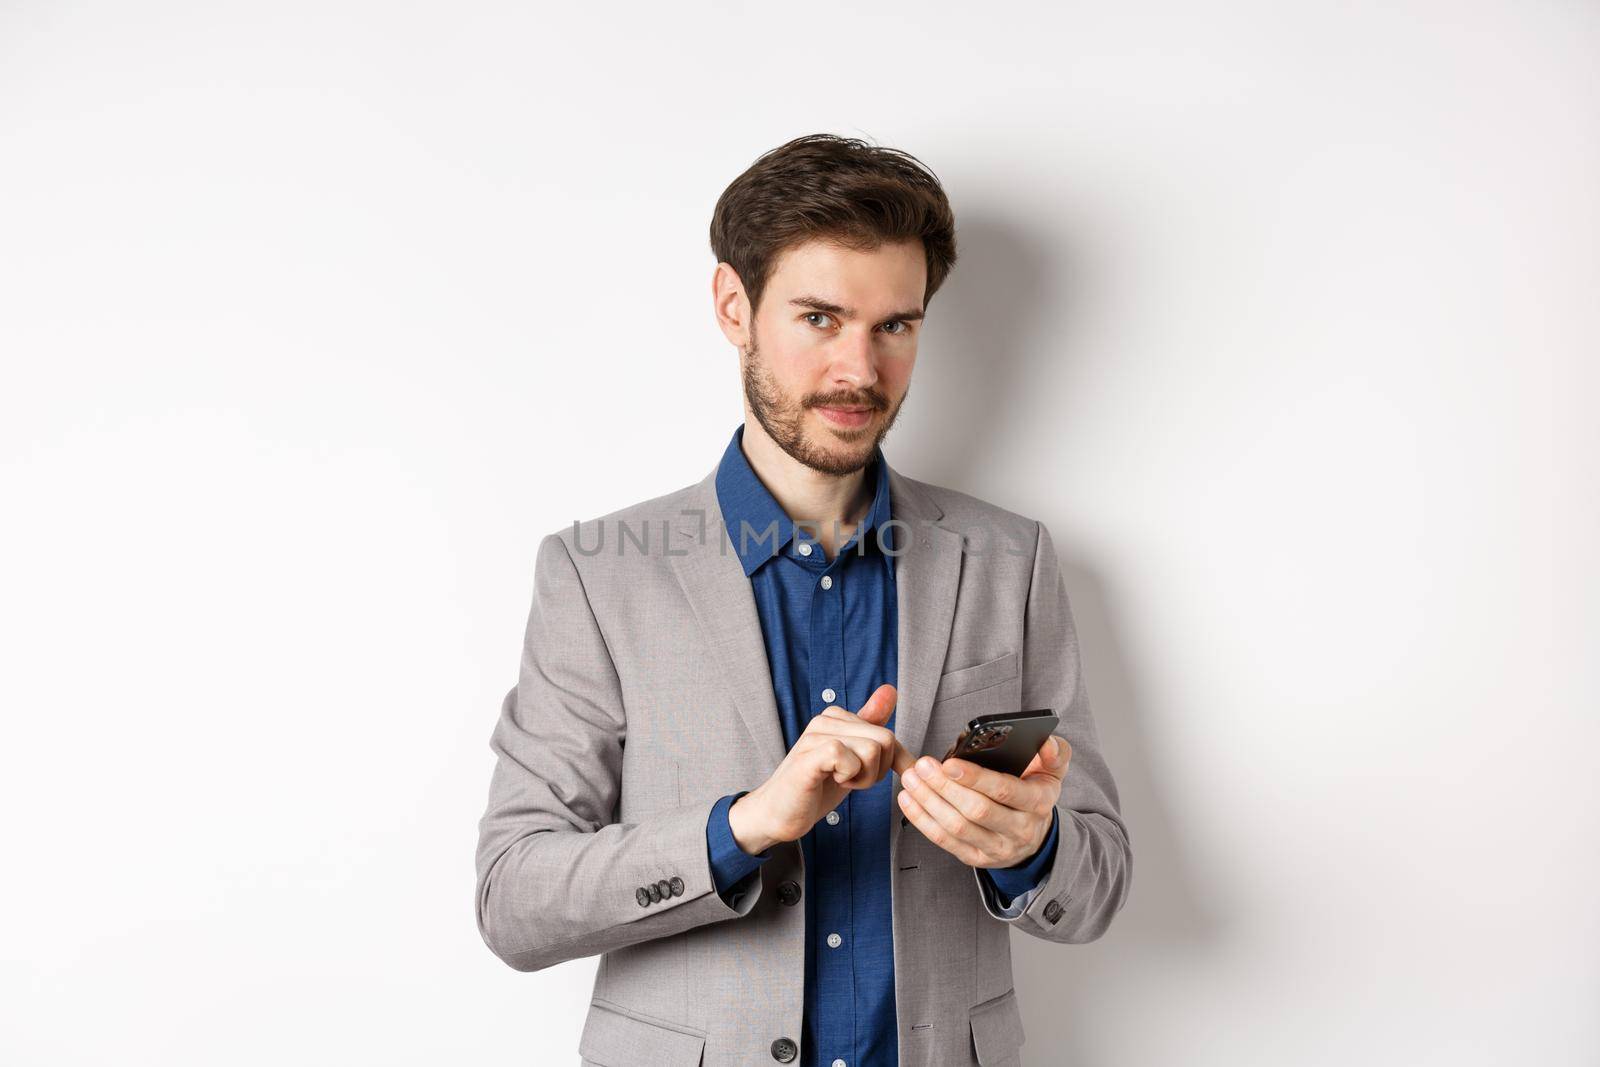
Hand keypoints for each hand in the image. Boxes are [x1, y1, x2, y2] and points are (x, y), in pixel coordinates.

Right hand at [729, 684, 915, 853]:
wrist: (778, 812)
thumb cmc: (816, 787)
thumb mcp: (852, 756)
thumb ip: (870, 726)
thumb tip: (890, 689)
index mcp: (838, 717)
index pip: (888, 735)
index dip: (893, 763)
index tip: (881, 778)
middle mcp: (826, 719)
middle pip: (885, 740)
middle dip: (877, 770)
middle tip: (851, 780)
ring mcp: (815, 735)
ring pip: (872, 750)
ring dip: (863, 777)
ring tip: (838, 780)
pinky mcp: (809, 756)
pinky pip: (848, 759)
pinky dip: (848, 777)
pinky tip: (830, 780)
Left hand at [896, 734, 1071, 867]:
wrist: (1035, 836)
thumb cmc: (1036, 791)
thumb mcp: (1054, 771)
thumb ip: (1055, 752)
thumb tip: (1047, 743)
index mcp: (1038, 802)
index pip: (1004, 791)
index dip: (975, 778)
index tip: (949, 763)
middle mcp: (1019, 829)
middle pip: (976, 810)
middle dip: (944, 787)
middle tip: (922, 766)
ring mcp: (997, 848)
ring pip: (957, 827)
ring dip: (928, 802)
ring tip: (911, 778)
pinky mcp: (976, 858)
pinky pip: (945, 841)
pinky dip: (922, 820)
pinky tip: (908, 800)